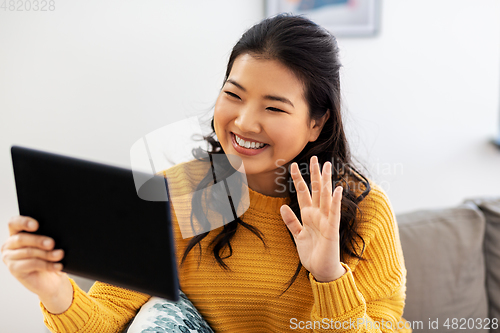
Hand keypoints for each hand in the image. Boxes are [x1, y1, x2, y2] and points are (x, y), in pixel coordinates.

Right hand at [1, 216, 72, 312]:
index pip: (14, 223)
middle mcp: (10, 244)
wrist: (51, 279)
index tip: (36, 225)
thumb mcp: (50, 245)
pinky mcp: (13, 269)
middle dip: (39, 240)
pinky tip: (57, 266)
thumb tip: (57, 234)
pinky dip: (47, 265)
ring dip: (46, 254)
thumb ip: (49, 236)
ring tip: (60, 255)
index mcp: (17, 232)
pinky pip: (31, 264)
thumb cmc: (50, 257)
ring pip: (28, 252)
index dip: (24, 222)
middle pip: (21, 238)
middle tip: (52, 244)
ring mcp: (9, 257)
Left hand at [280, 156, 345, 282]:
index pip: (303, 193)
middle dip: (314, 174)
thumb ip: (291, 221)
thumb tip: (282, 206)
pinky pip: (334, 213)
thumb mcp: (297, 235)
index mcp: (309, 215)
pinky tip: (337, 189)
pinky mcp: (332, 230)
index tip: (293, 165)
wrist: (321, 270)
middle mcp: (318, 214)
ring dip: (326, 182)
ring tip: (327, 166)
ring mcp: (326, 221)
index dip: (298, 179)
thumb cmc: (312, 253)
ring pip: (325, 197)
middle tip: (314, 157)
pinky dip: (335, 201)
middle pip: (316, 190)